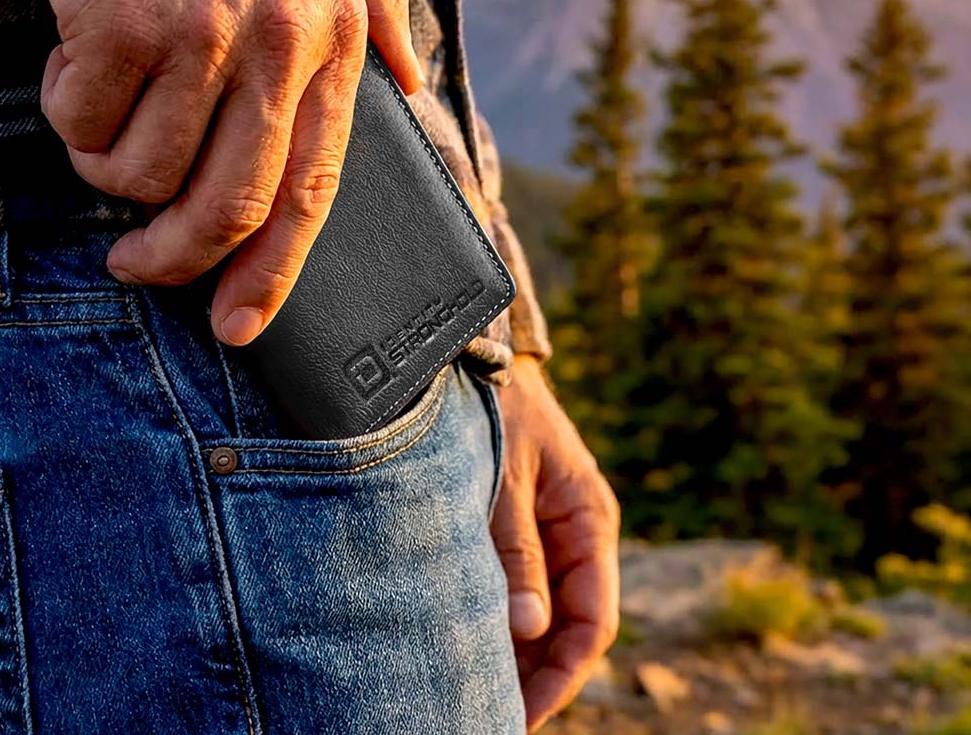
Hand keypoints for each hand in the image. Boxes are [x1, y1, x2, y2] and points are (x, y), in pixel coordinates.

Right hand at [30, 0, 422, 345]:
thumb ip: (385, 17)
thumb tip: (417, 87)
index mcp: (332, 44)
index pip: (312, 190)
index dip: (275, 271)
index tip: (242, 323)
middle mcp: (275, 50)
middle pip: (229, 206)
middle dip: (178, 261)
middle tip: (141, 267)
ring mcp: (198, 38)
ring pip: (143, 173)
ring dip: (112, 175)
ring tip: (105, 132)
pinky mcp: (122, 24)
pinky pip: (82, 121)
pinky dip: (71, 117)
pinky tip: (80, 70)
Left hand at [491, 354, 620, 730]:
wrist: (477, 360)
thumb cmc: (497, 410)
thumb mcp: (505, 479)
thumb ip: (517, 551)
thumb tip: (529, 630)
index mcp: (589, 521)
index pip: (594, 620)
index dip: (562, 674)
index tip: (522, 713)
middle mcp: (577, 534)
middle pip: (568, 626)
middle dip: (535, 675)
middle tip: (486, 712)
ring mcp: (550, 533)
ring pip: (542, 613)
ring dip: (513, 652)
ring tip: (469, 688)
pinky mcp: (520, 530)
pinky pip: (518, 587)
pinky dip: (497, 619)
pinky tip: (465, 642)